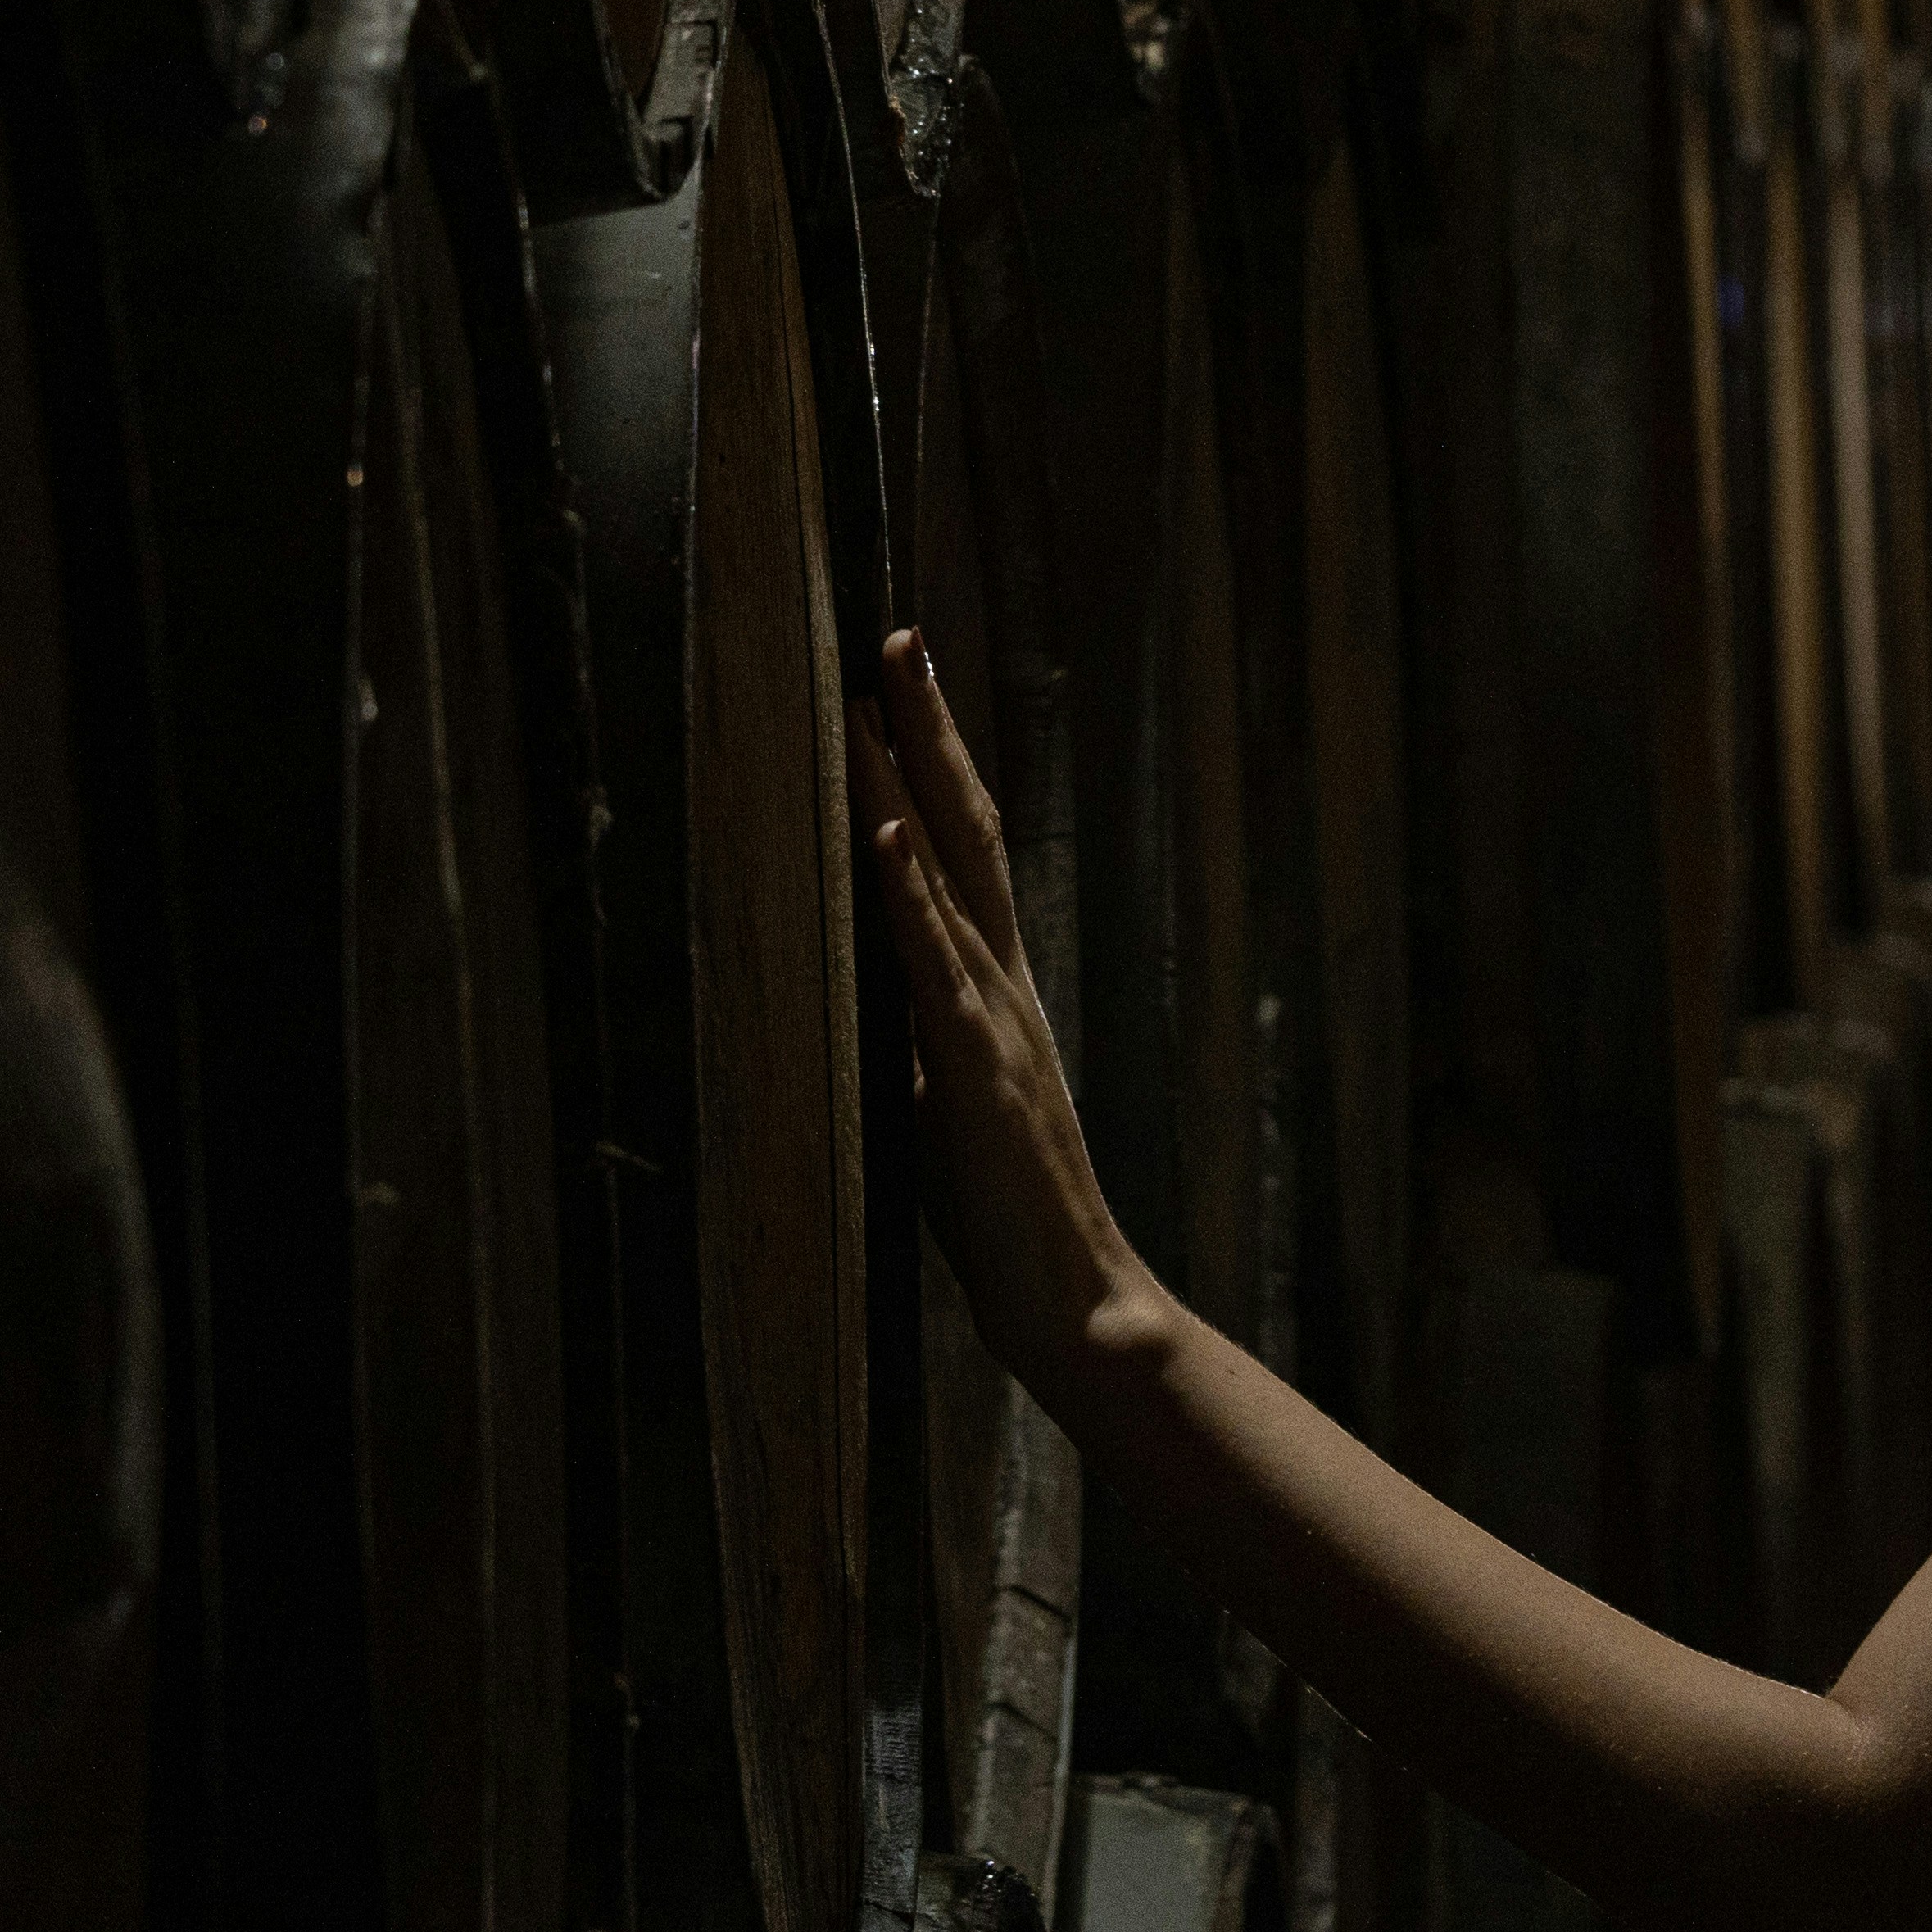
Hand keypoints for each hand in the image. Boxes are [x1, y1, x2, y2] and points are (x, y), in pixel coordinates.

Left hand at [856, 627, 1161, 1398]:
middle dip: (927, 729)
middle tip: (894, 636)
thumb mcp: (938, 1100)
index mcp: (991, 988)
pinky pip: (934, 961)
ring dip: (908, 777)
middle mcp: (1000, 981)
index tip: (897, 681)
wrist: (1073, 1296)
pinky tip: (879, 828)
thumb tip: (858, 992)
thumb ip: (911, 1036)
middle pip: (968, 826)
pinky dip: (906, 891)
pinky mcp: (972, 1068)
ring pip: (950, 871)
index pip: (963, 849)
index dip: (930, 762)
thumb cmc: (1001, 1212)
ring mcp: (992, 1018)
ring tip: (876, 695)